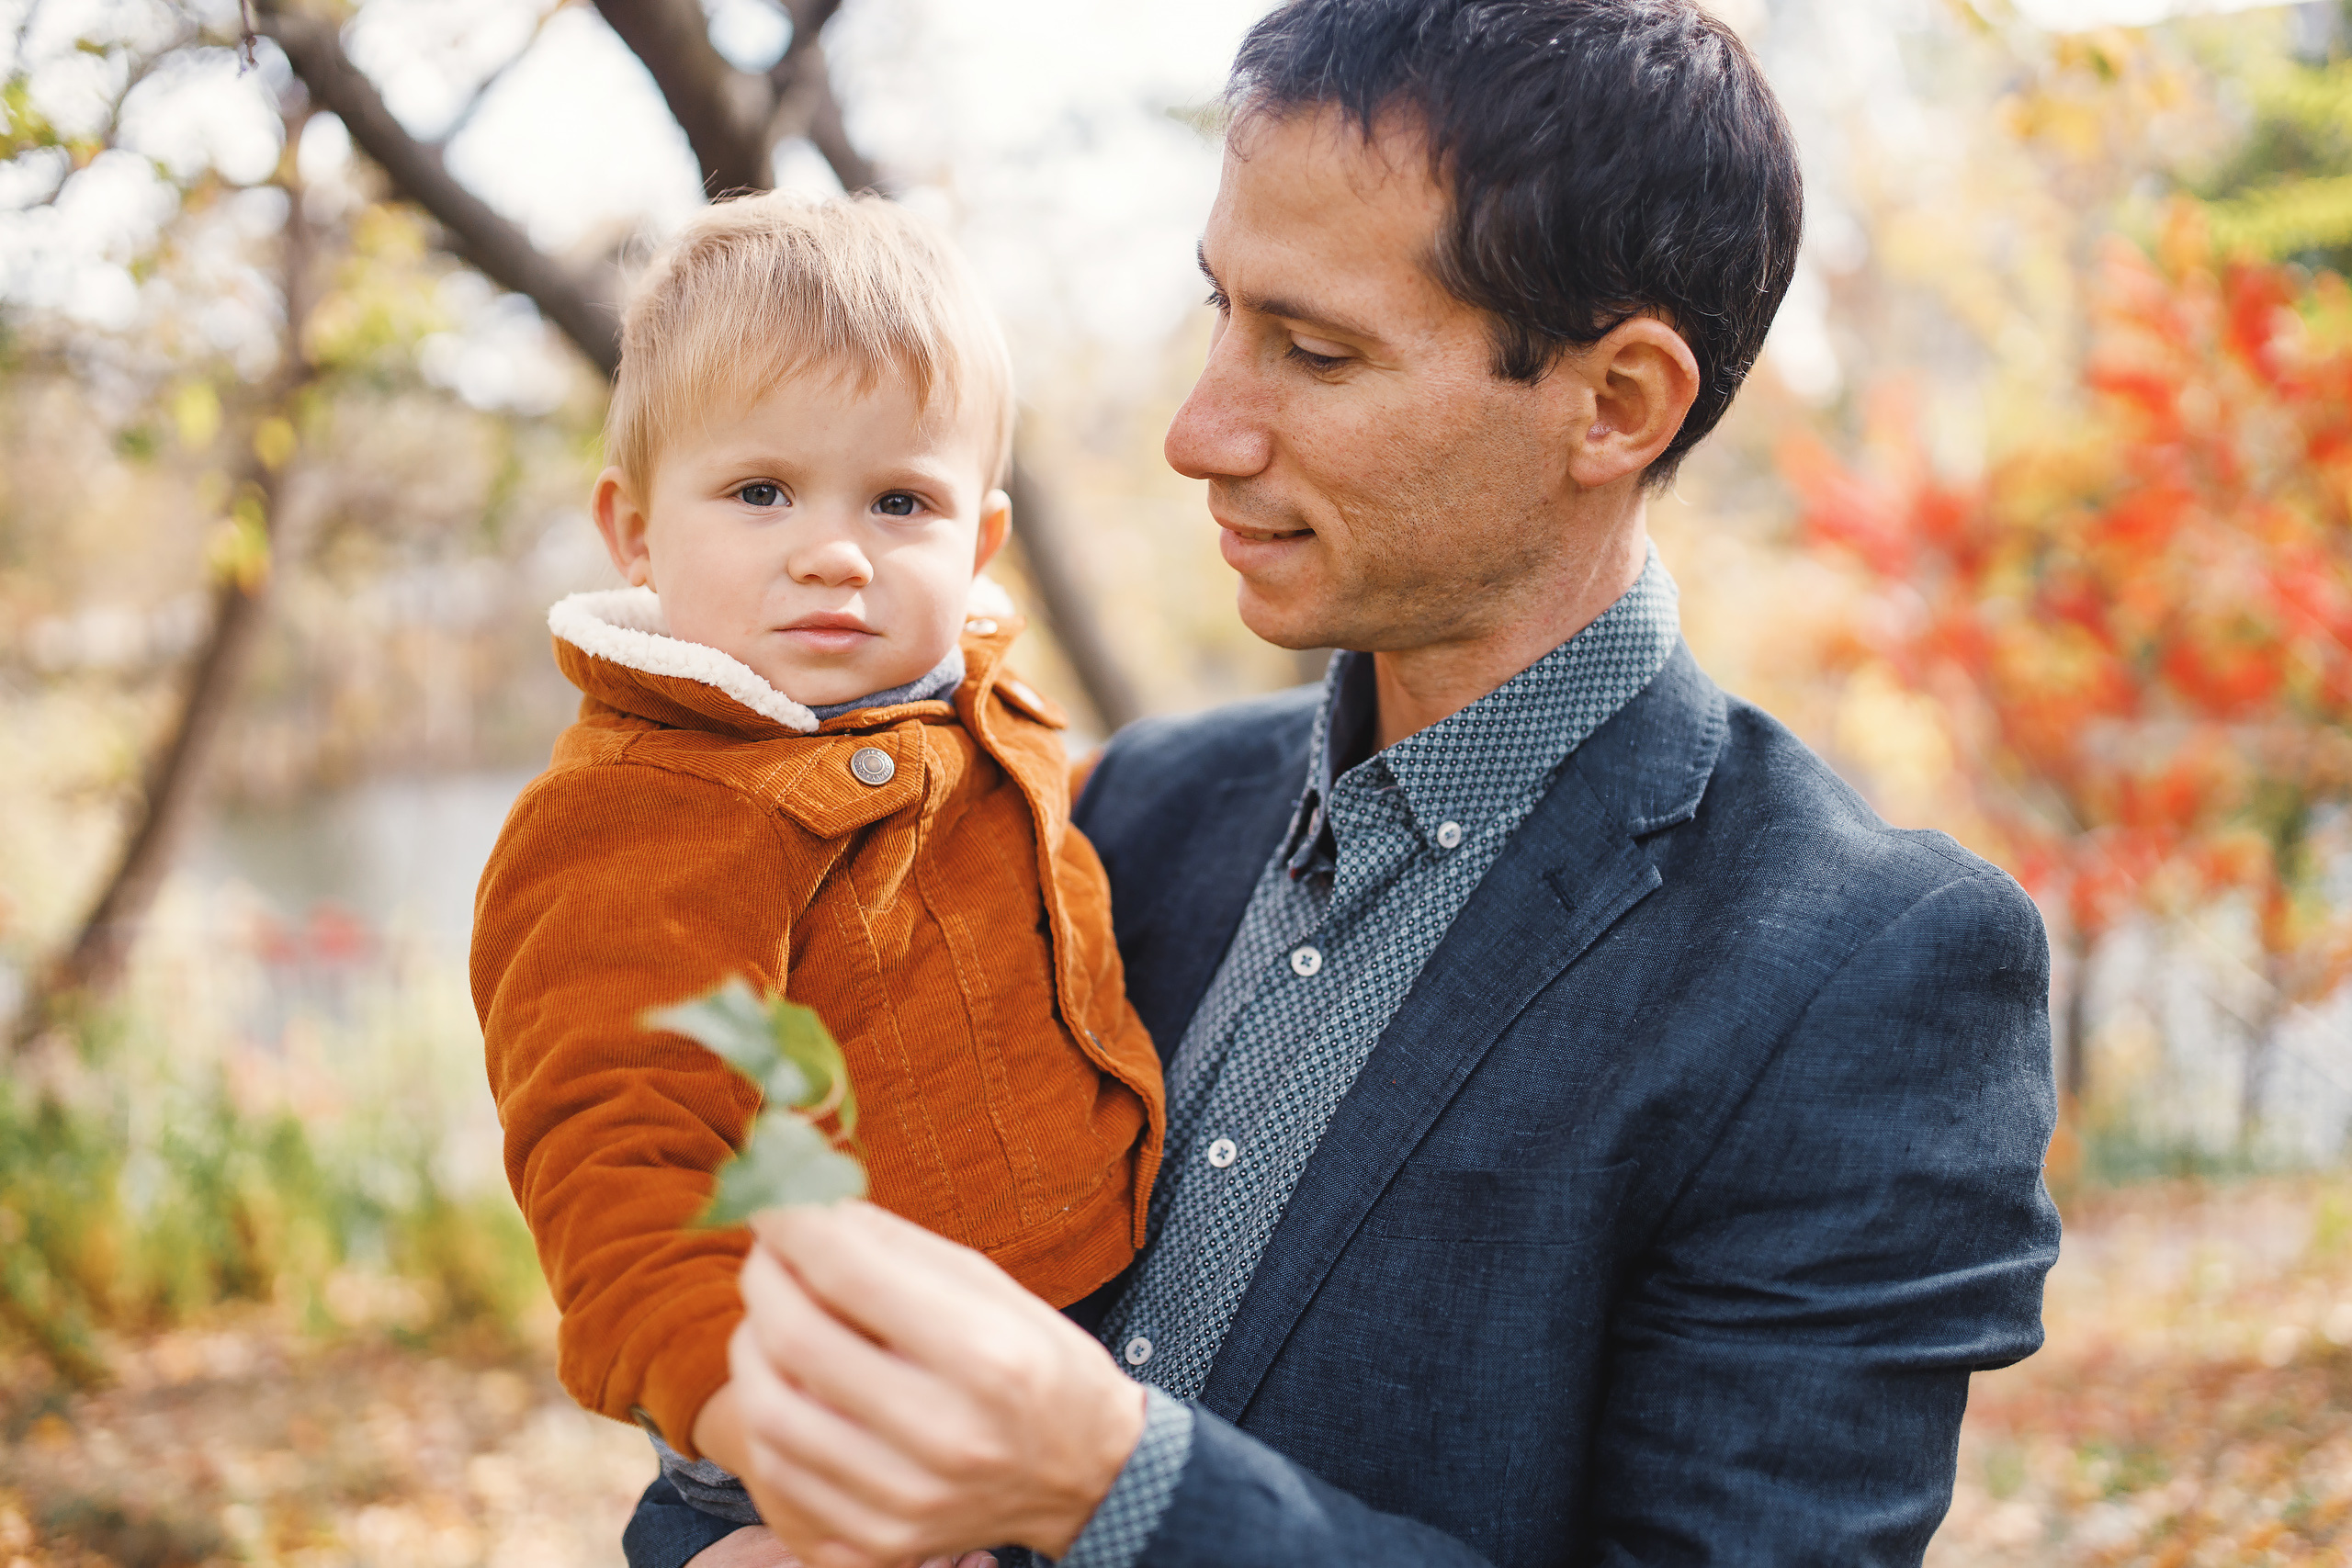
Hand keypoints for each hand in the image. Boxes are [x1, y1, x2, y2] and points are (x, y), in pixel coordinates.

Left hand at [727, 1201, 1146, 1567]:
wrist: (1090, 1475)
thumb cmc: (1040, 1363)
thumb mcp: (993, 1287)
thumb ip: (898, 1248)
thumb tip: (810, 1208)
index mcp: (984, 1355)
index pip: (849, 1275)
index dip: (792, 1225)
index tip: (771, 1200)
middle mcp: (945, 1433)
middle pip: (796, 1340)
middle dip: (763, 1279)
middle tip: (767, 1252)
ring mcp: (908, 1498)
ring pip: (769, 1413)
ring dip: (752, 1347)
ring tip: (772, 1317)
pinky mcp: (882, 1540)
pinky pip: (782, 1473)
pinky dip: (769, 1415)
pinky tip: (789, 1383)